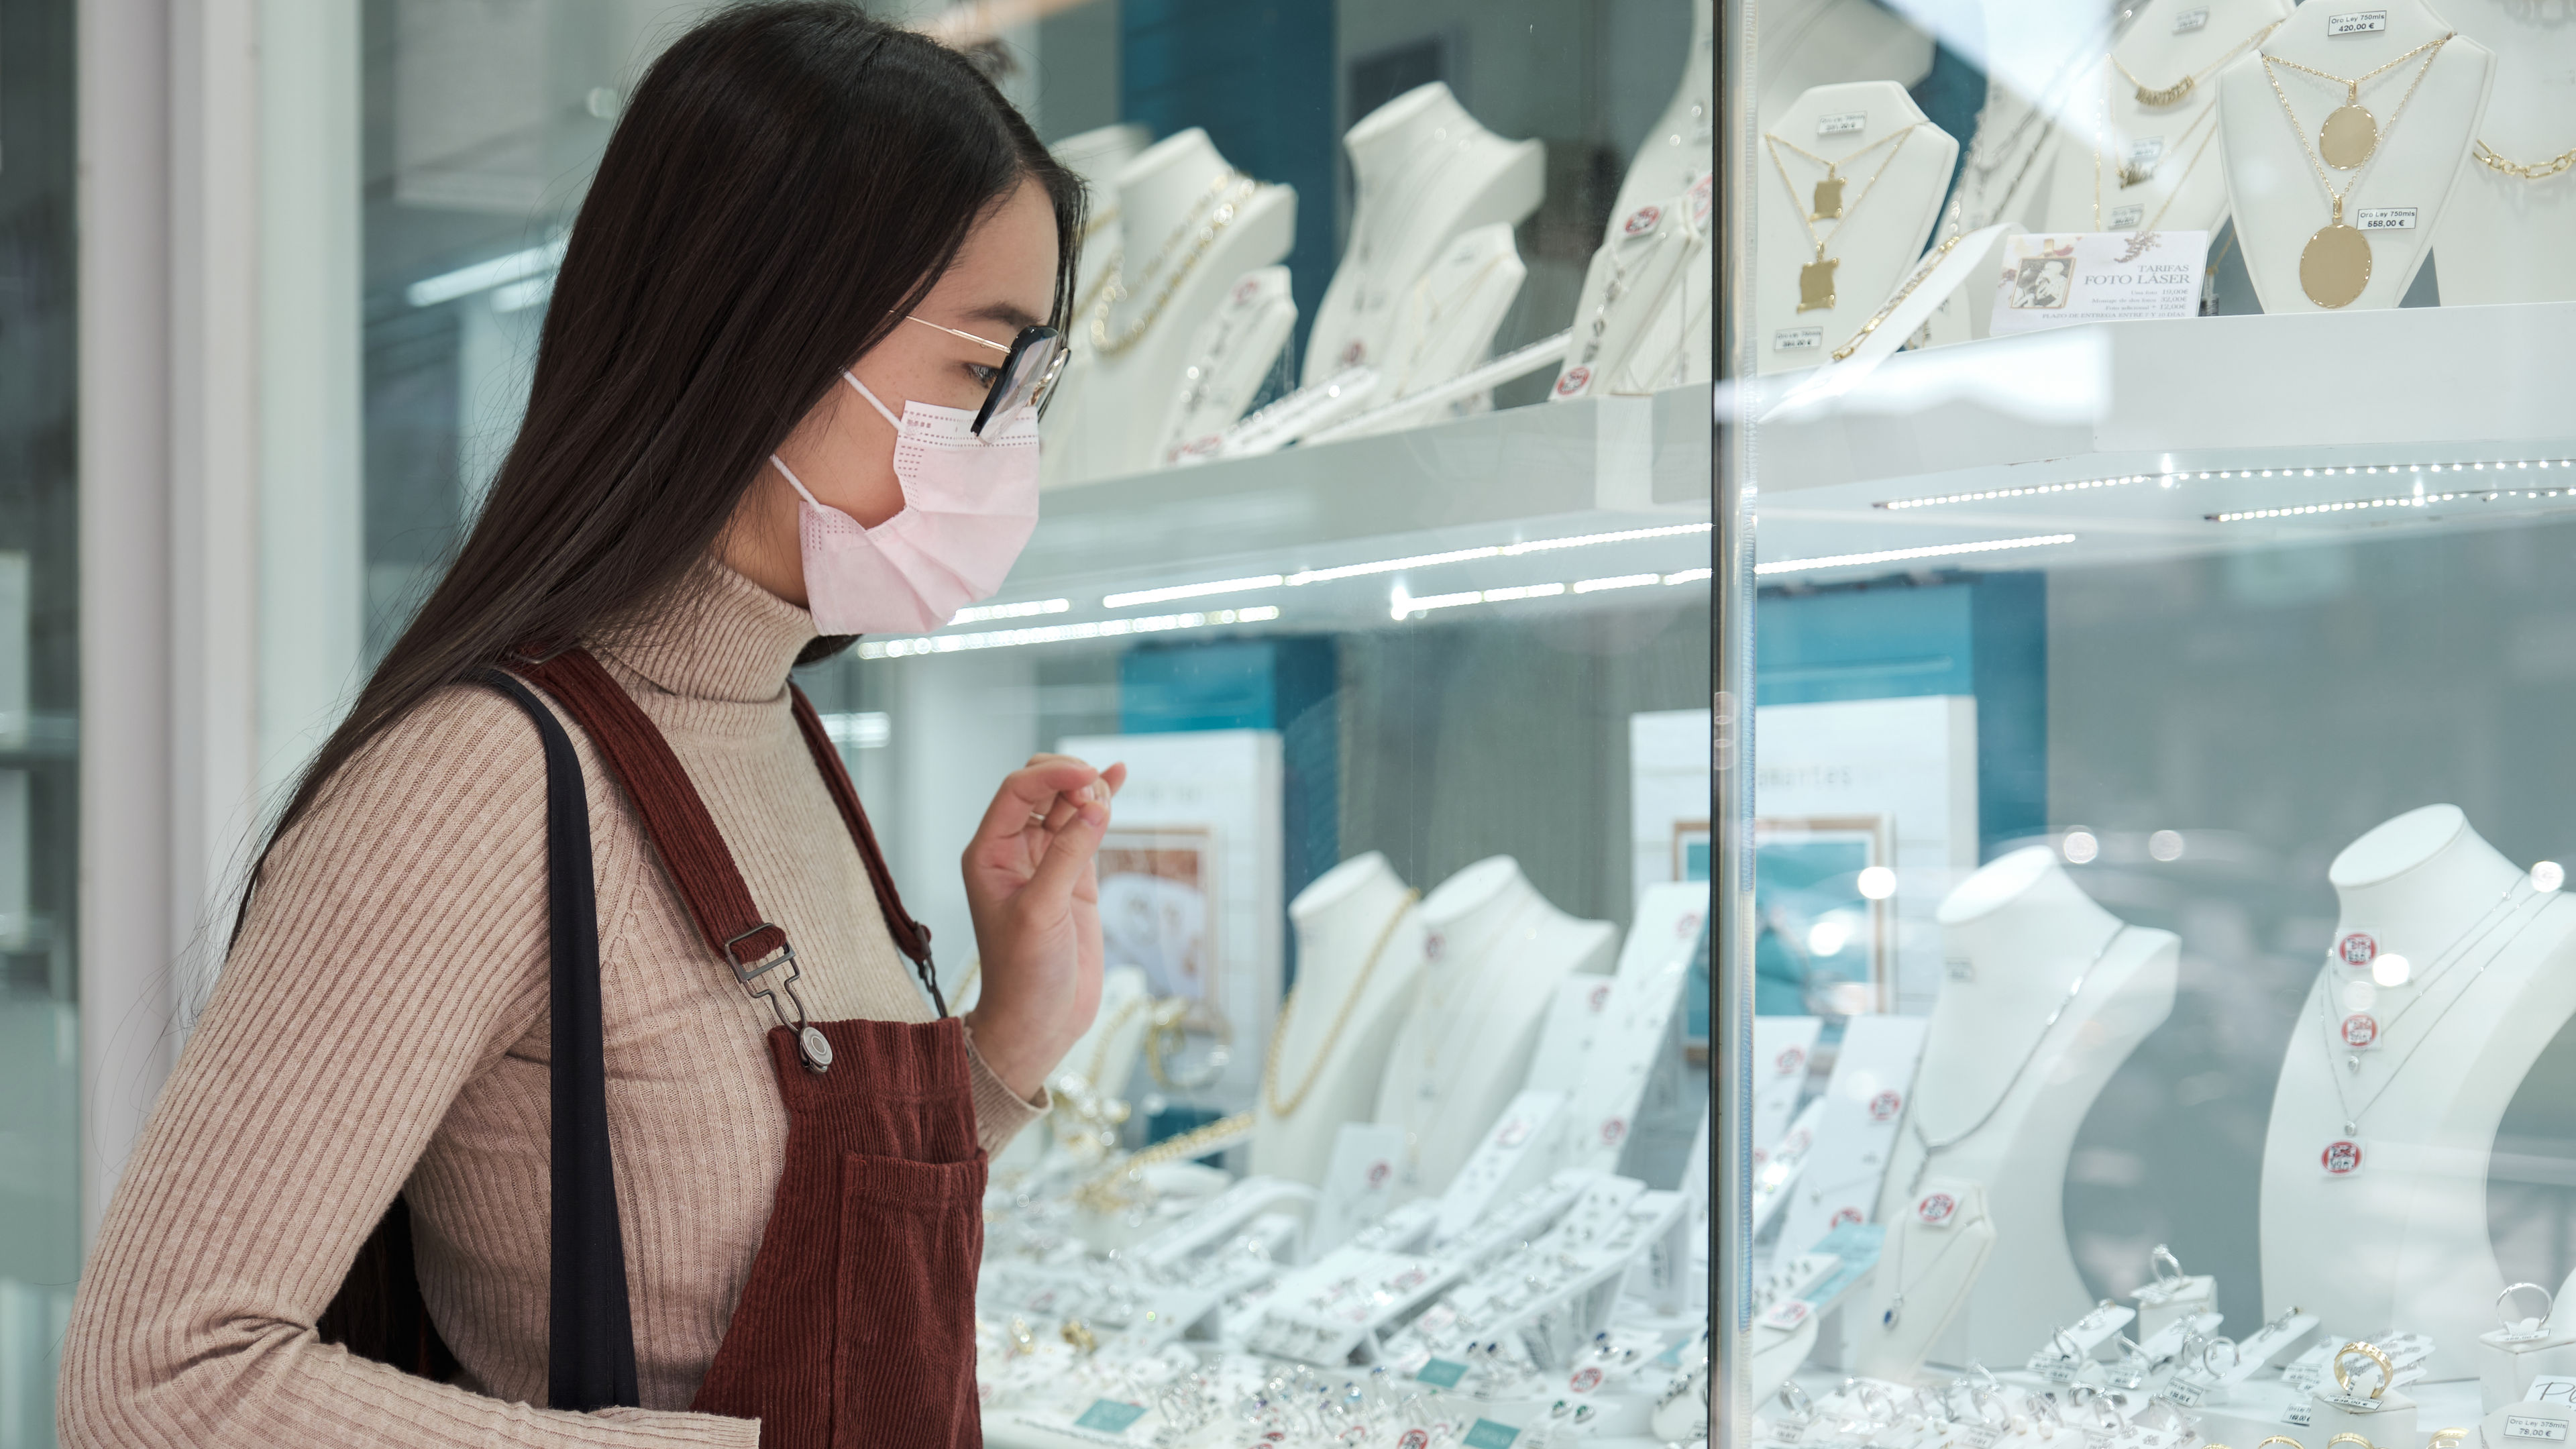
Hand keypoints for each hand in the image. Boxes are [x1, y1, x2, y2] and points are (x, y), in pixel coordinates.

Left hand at [960, 753, 1126, 1099]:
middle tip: (1096, 801)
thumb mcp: (1042, 913)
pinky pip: (1086, 828)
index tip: (1088, 777)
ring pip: (1066, 803)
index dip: (1052, 775)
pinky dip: (1103, 803)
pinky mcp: (1074, 877)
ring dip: (1089, 791)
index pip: (1018, 791)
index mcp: (989, 853)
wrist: (1039, 1022)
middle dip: (1070, 781)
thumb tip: (1096, 806)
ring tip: (1107, 801)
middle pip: (1040, 787)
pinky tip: (1118, 778)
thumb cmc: (1025, 975)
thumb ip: (1067, 856)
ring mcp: (1046, 861)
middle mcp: (1014, 850)